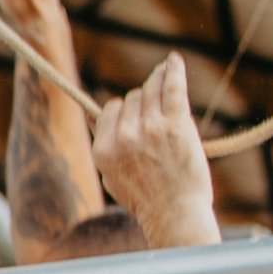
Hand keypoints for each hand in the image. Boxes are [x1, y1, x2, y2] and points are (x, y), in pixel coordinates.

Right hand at [94, 54, 219, 248]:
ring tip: (165, 72)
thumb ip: (105, 147)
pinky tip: (174, 60)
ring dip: (157, 79)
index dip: (123, 109)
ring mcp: (150, 129)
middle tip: (156, 107)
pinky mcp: (176, 124)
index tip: (134, 112)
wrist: (174, 213)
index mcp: (102, 150)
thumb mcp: (112, 175)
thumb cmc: (145, 199)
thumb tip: (96, 118)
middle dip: (142, 100)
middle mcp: (123, 136)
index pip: (110, 109)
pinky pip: (172, 88)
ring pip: (150, 89)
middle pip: (131, 98)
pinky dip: (173, 70)